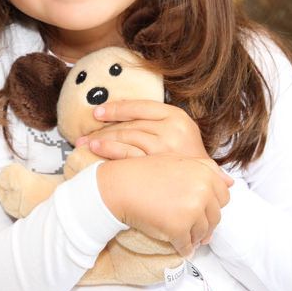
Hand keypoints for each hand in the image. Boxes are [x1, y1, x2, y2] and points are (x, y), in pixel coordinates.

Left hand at [75, 100, 206, 159]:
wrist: (207, 184)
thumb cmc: (187, 159)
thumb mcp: (179, 132)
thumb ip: (157, 123)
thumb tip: (124, 114)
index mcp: (177, 116)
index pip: (140, 106)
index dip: (116, 108)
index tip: (98, 112)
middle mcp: (172, 128)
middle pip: (130, 124)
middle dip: (104, 128)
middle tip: (84, 134)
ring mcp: (165, 147)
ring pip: (126, 137)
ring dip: (102, 140)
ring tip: (86, 144)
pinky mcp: (157, 165)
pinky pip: (127, 154)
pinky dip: (109, 152)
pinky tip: (96, 151)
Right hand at [97, 156, 232, 256]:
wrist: (120, 186)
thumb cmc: (146, 173)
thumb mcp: (178, 161)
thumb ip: (206, 170)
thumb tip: (231, 183)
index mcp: (205, 173)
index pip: (223, 197)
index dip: (211, 204)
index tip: (199, 208)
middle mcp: (203, 190)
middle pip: (215, 217)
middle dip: (204, 224)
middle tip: (190, 226)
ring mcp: (192, 210)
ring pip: (202, 233)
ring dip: (194, 237)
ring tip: (182, 234)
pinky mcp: (179, 228)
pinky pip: (187, 245)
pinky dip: (183, 248)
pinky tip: (177, 245)